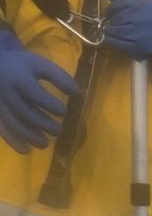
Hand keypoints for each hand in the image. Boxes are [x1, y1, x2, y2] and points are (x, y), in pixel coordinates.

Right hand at [0, 28, 76, 152]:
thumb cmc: (20, 64)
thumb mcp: (40, 65)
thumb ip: (60, 77)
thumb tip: (79, 94)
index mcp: (20, 79)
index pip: (36, 95)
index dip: (52, 105)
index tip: (63, 111)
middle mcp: (7, 92)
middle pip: (26, 112)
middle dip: (44, 124)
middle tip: (58, 131)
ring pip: (13, 123)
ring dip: (30, 136)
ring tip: (45, 144)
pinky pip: (2, 129)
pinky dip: (13, 141)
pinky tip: (26, 150)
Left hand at [101, 0, 151, 73]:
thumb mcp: (144, 0)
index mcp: (138, 2)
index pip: (115, 5)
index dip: (112, 9)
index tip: (114, 13)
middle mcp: (136, 15)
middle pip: (113, 18)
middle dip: (113, 21)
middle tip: (119, 23)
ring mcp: (135, 32)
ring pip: (112, 30)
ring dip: (111, 31)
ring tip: (118, 31)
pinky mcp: (136, 46)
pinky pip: (115, 42)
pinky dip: (112, 41)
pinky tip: (116, 39)